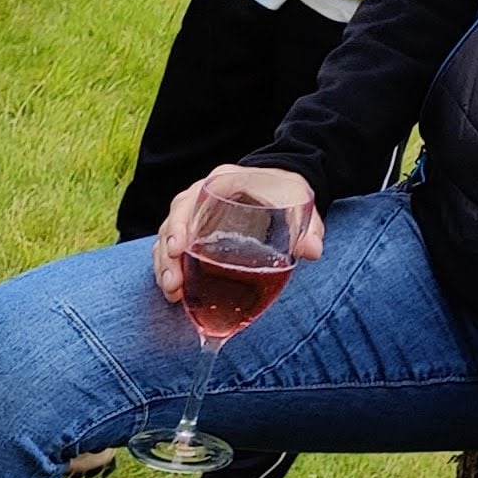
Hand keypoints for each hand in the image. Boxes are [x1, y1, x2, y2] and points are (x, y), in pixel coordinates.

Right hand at [155, 164, 319, 301]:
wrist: (278, 188)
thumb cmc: (285, 192)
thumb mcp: (299, 201)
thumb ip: (309, 226)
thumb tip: (312, 250)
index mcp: (220, 182)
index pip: (187, 201)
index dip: (178, 224)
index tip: (179, 248)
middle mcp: (199, 198)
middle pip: (170, 225)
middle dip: (166, 256)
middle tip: (173, 283)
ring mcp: (192, 218)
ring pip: (166, 243)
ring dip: (164, 269)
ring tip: (173, 293)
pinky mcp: (191, 236)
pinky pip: (172, 254)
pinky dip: (171, 272)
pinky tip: (176, 294)